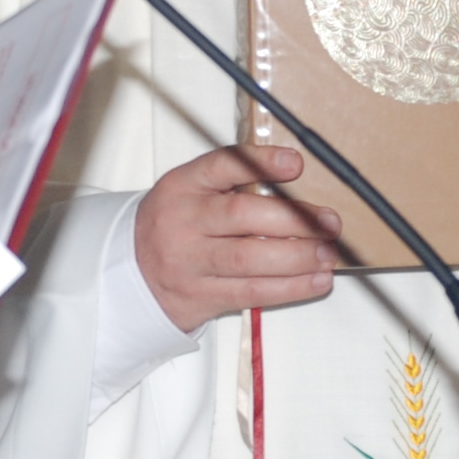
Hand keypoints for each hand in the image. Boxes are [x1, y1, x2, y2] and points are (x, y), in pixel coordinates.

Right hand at [136, 144, 343, 333]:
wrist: (129, 274)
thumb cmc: (174, 227)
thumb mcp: (190, 193)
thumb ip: (233, 185)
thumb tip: (298, 188)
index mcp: (182, 186)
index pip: (222, 165)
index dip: (261, 163)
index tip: (296, 163)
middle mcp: (183, 221)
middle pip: (242, 216)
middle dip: (294, 219)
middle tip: (329, 223)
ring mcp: (189, 261)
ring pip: (249, 259)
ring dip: (298, 257)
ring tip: (328, 254)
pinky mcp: (200, 296)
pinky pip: (251, 293)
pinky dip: (290, 288)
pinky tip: (314, 281)